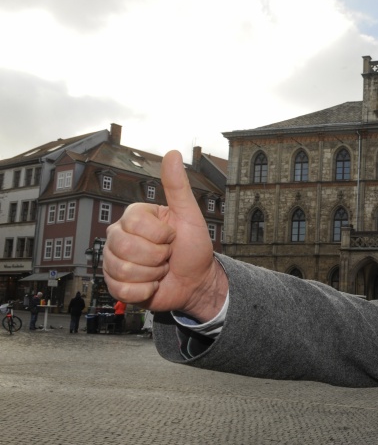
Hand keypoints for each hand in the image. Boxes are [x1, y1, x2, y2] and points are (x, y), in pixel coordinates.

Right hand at [102, 150, 227, 320]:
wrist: (197, 281)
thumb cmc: (193, 247)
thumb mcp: (189, 215)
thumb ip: (177, 186)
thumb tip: (172, 153)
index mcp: (134, 217)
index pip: (135, 224)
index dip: (160, 235)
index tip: (171, 236)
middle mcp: (118, 236)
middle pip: (125, 247)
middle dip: (157, 256)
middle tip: (167, 255)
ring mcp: (114, 261)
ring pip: (123, 269)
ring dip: (152, 273)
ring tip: (160, 269)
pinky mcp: (115, 285)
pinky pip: (122, 290)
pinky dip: (145, 291)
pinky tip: (152, 285)